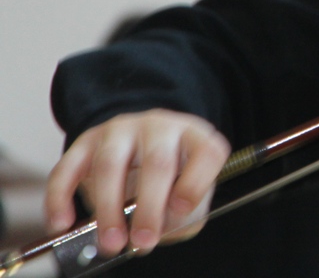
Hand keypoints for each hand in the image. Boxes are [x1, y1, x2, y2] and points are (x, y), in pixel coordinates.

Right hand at [44, 110, 228, 256]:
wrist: (140, 148)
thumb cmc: (171, 179)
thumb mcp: (189, 196)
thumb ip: (182, 215)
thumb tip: (157, 230)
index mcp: (195, 137)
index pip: (207, 151)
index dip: (196, 182)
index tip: (181, 210)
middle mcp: (161, 126)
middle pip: (157, 162)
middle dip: (149, 207)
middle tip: (143, 240)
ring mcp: (122, 129)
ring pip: (111, 164)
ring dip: (108, 208)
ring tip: (111, 241)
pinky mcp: (86, 141)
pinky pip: (68, 167)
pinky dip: (61, 198)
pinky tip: (62, 223)